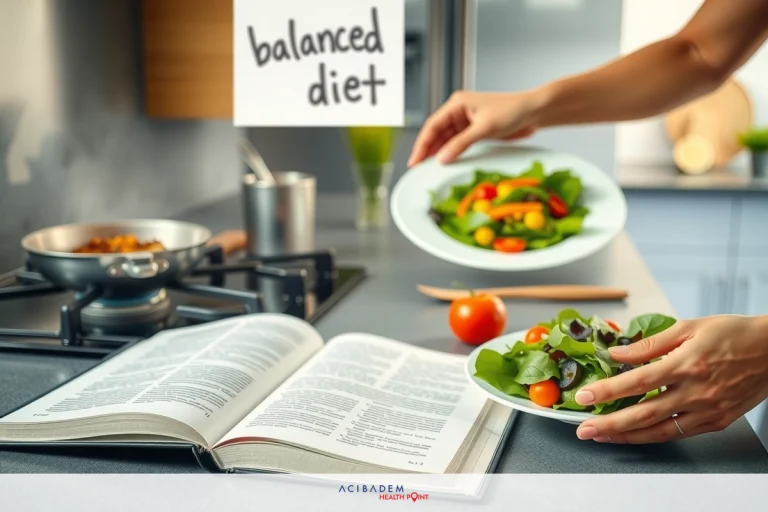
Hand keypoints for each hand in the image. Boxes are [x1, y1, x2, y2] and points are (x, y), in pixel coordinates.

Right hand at [407, 90, 543, 167]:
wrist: (534, 112)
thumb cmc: (512, 110)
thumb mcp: (484, 128)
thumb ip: (461, 144)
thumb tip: (442, 158)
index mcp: (457, 104)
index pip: (432, 125)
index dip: (422, 144)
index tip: (415, 160)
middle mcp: (459, 111)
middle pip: (436, 133)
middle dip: (427, 150)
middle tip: (418, 168)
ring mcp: (466, 122)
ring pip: (446, 140)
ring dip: (438, 153)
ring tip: (428, 169)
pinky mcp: (475, 132)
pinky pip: (458, 144)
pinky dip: (451, 153)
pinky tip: (446, 163)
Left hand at [574, 314, 767, 443]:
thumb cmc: (733, 334)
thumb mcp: (688, 327)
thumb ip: (649, 344)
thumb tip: (618, 354)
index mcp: (686, 364)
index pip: (637, 381)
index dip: (607, 392)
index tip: (584, 397)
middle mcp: (696, 391)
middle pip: (643, 413)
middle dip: (609, 424)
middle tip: (584, 428)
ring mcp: (707, 410)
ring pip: (659, 430)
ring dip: (627, 436)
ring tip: (602, 436)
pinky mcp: (717, 421)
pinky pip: (679, 433)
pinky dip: (653, 435)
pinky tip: (634, 434)